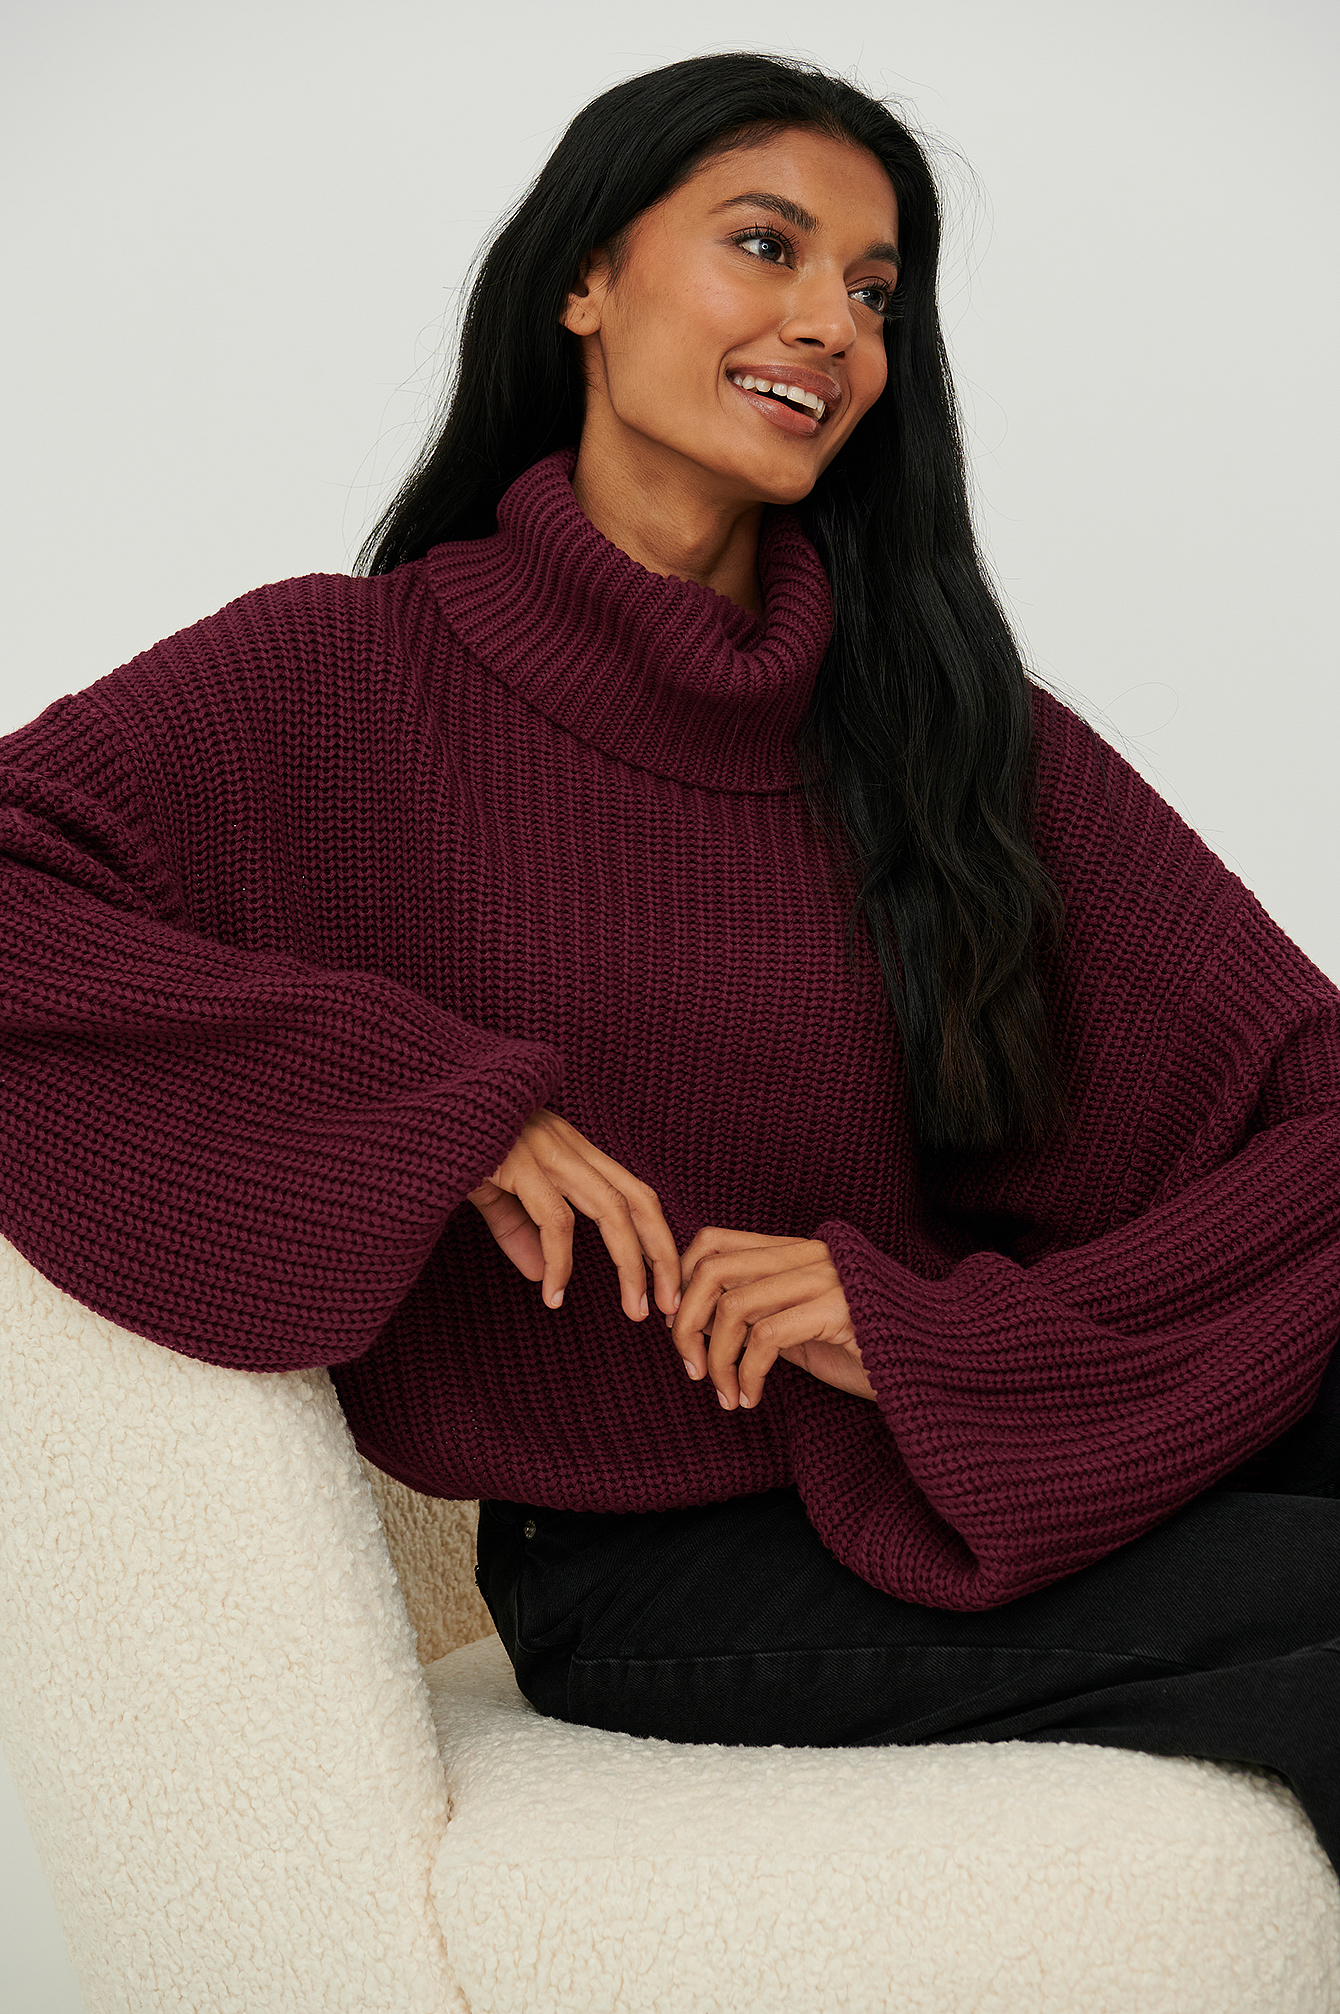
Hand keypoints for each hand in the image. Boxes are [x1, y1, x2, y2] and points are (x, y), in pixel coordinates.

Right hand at [466, 1107, 680, 1322]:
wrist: (417, 1111)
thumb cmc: (449, 1143)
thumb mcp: (492, 1190)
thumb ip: (518, 1227)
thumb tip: (539, 1273)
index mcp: (570, 1147)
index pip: (634, 1192)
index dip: (656, 1238)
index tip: (663, 1284)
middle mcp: (568, 1144)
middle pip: (638, 1199)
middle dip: (663, 1254)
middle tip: (671, 1306)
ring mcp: (547, 1150)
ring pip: (611, 1209)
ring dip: (630, 1264)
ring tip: (635, 1310)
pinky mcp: (519, 1162)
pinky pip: (556, 1219)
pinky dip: (560, 1262)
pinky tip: (554, 1294)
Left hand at [666, 1227, 874, 1410]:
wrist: (937, 1365)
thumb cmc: (871, 1352)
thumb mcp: (804, 1329)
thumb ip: (764, 1316)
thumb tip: (702, 1328)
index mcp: (797, 1251)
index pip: (714, 1242)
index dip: (683, 1282)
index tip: (680, 1330)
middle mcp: (809, 1255)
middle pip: (712, 1268)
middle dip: (686, 1322)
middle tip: (690, 1367)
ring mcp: (826, 1278)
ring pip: (733, 1305)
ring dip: (715, 1356)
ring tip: (721, 1391)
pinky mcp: (839, 1311)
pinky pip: (766, 1338)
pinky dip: (746, 1374)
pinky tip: (750, 1399)